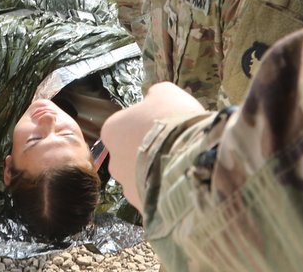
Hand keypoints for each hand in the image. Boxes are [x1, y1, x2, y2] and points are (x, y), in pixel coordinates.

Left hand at [101, 82, 208, 211]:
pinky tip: (183, 185)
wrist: (190, 160)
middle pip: (129, 156)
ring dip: (156, 176)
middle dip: (147, 154)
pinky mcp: (143, 208)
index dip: (143, 127)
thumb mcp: (166, 93)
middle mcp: (113, 162)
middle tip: (172, 148)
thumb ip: (154, 95)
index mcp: (112, 131)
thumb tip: (152, 96)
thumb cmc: (173, 121)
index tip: (163, 127)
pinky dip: (165, 194)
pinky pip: (154, 199)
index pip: (122, 128)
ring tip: (181, 168)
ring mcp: (127, 188)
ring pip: (141, 180)